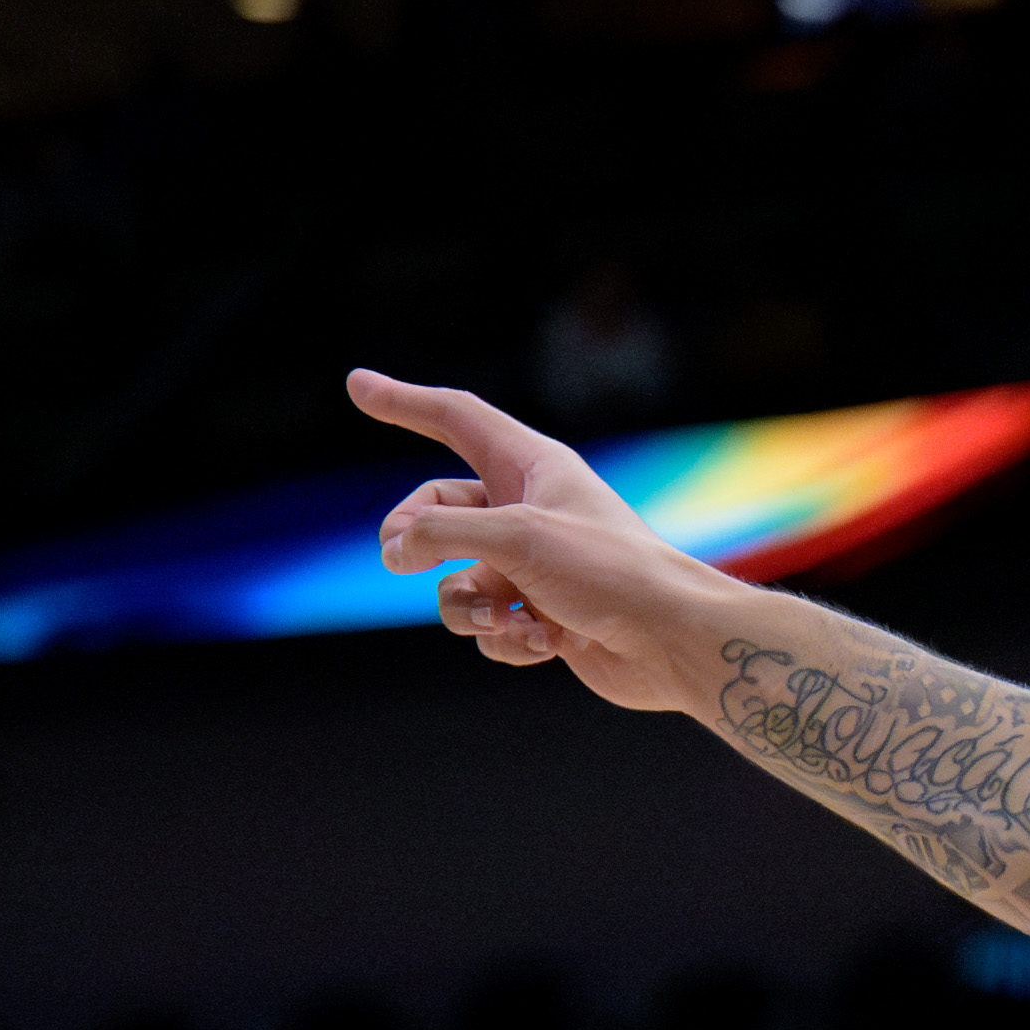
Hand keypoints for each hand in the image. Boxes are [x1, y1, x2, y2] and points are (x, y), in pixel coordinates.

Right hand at [348, 370, 734, 714]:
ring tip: (506, 616)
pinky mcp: (538, 617)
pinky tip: (548, 642)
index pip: (456, 419)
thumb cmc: (610, 572)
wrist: (674, 644)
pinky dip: (506, 639)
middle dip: (413, 539)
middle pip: (434, 511)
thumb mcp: (517, 537)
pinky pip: (486, 627)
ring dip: (468, 607)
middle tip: (402, 558)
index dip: (404, 402)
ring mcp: (530, 568)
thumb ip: (441, 534)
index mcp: (531, 468)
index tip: (356, 384)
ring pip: (454, 582)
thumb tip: (395, 550)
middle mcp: (527, 512)